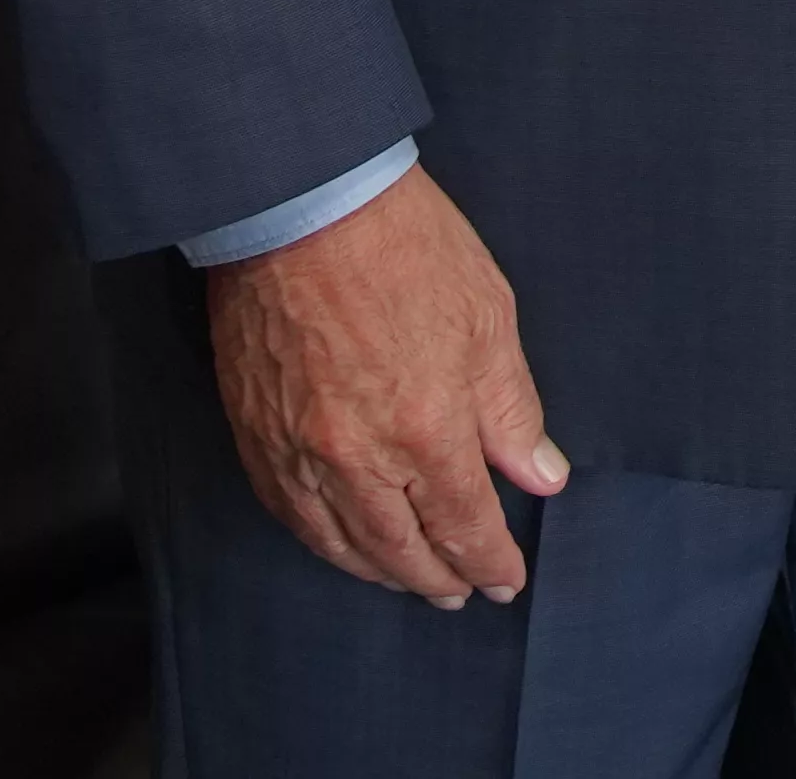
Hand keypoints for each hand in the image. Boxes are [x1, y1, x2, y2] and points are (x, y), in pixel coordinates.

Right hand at [201, 165, 568, 606]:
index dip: (489, 560)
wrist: (301, 201)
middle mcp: (356, 457)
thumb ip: (512, 411)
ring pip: (339, 543)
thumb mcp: (488, 317)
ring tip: (407, 579)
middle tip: (459, 593)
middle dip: (436, 578)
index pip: (464, 525)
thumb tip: (541, 475)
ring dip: (378, 571)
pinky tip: (339, 541)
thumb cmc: (402, 245)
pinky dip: (320, 540)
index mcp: (424, 429)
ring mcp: (297, 450)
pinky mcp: (254, 432)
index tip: (505, 578)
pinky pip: (288, 512)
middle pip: (400, 550)